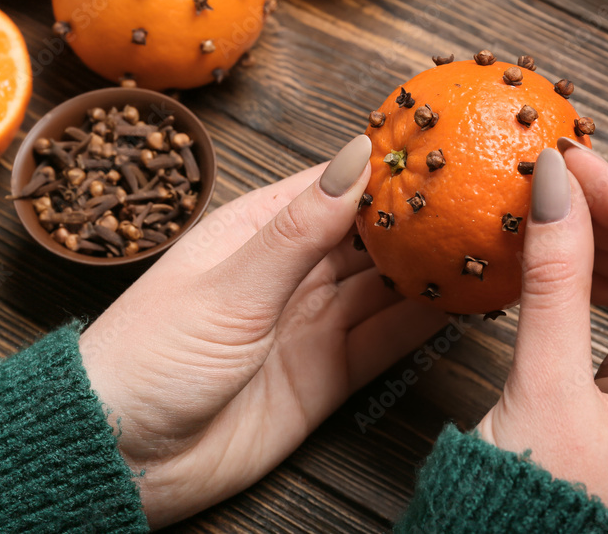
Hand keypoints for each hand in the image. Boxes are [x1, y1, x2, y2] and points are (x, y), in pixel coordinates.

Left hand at [79, 135, 444, 527]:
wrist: (124, 458)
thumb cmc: (149, 357)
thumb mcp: (229, 287)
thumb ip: (297, 232)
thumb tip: (354, 162)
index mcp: (254, 233)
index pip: (329, 187)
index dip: (382, 169)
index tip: (438, 150)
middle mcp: (288, 274)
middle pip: (365, 237)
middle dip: (416, 220)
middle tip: (475, 198)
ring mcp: (310, 324)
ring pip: (384, 288)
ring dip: (428, 271)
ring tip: (482, 245)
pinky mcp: (325, 375)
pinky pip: (384, 341)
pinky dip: (423, 324)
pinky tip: (462, 305)